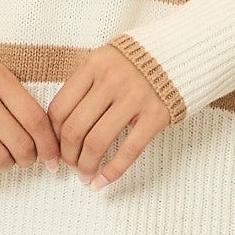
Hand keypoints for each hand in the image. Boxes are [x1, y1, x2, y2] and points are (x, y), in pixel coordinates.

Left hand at [47, 44, 172, 188]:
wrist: (182, 52)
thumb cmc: (136, 62)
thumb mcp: (105, 61)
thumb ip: (84, 86)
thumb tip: (58, 128)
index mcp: (94, 64)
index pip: (60, 108)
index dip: (53, 135)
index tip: (55, 148)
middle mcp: (111, 79)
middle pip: (74, 128)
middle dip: (67, 155)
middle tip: (70, 166)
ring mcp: (135, 97)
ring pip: (97, 142)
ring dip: (85, 166)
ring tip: (85, 176)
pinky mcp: (156, 114)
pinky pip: (129, 150)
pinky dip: (112, 171)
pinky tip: (102, 182)